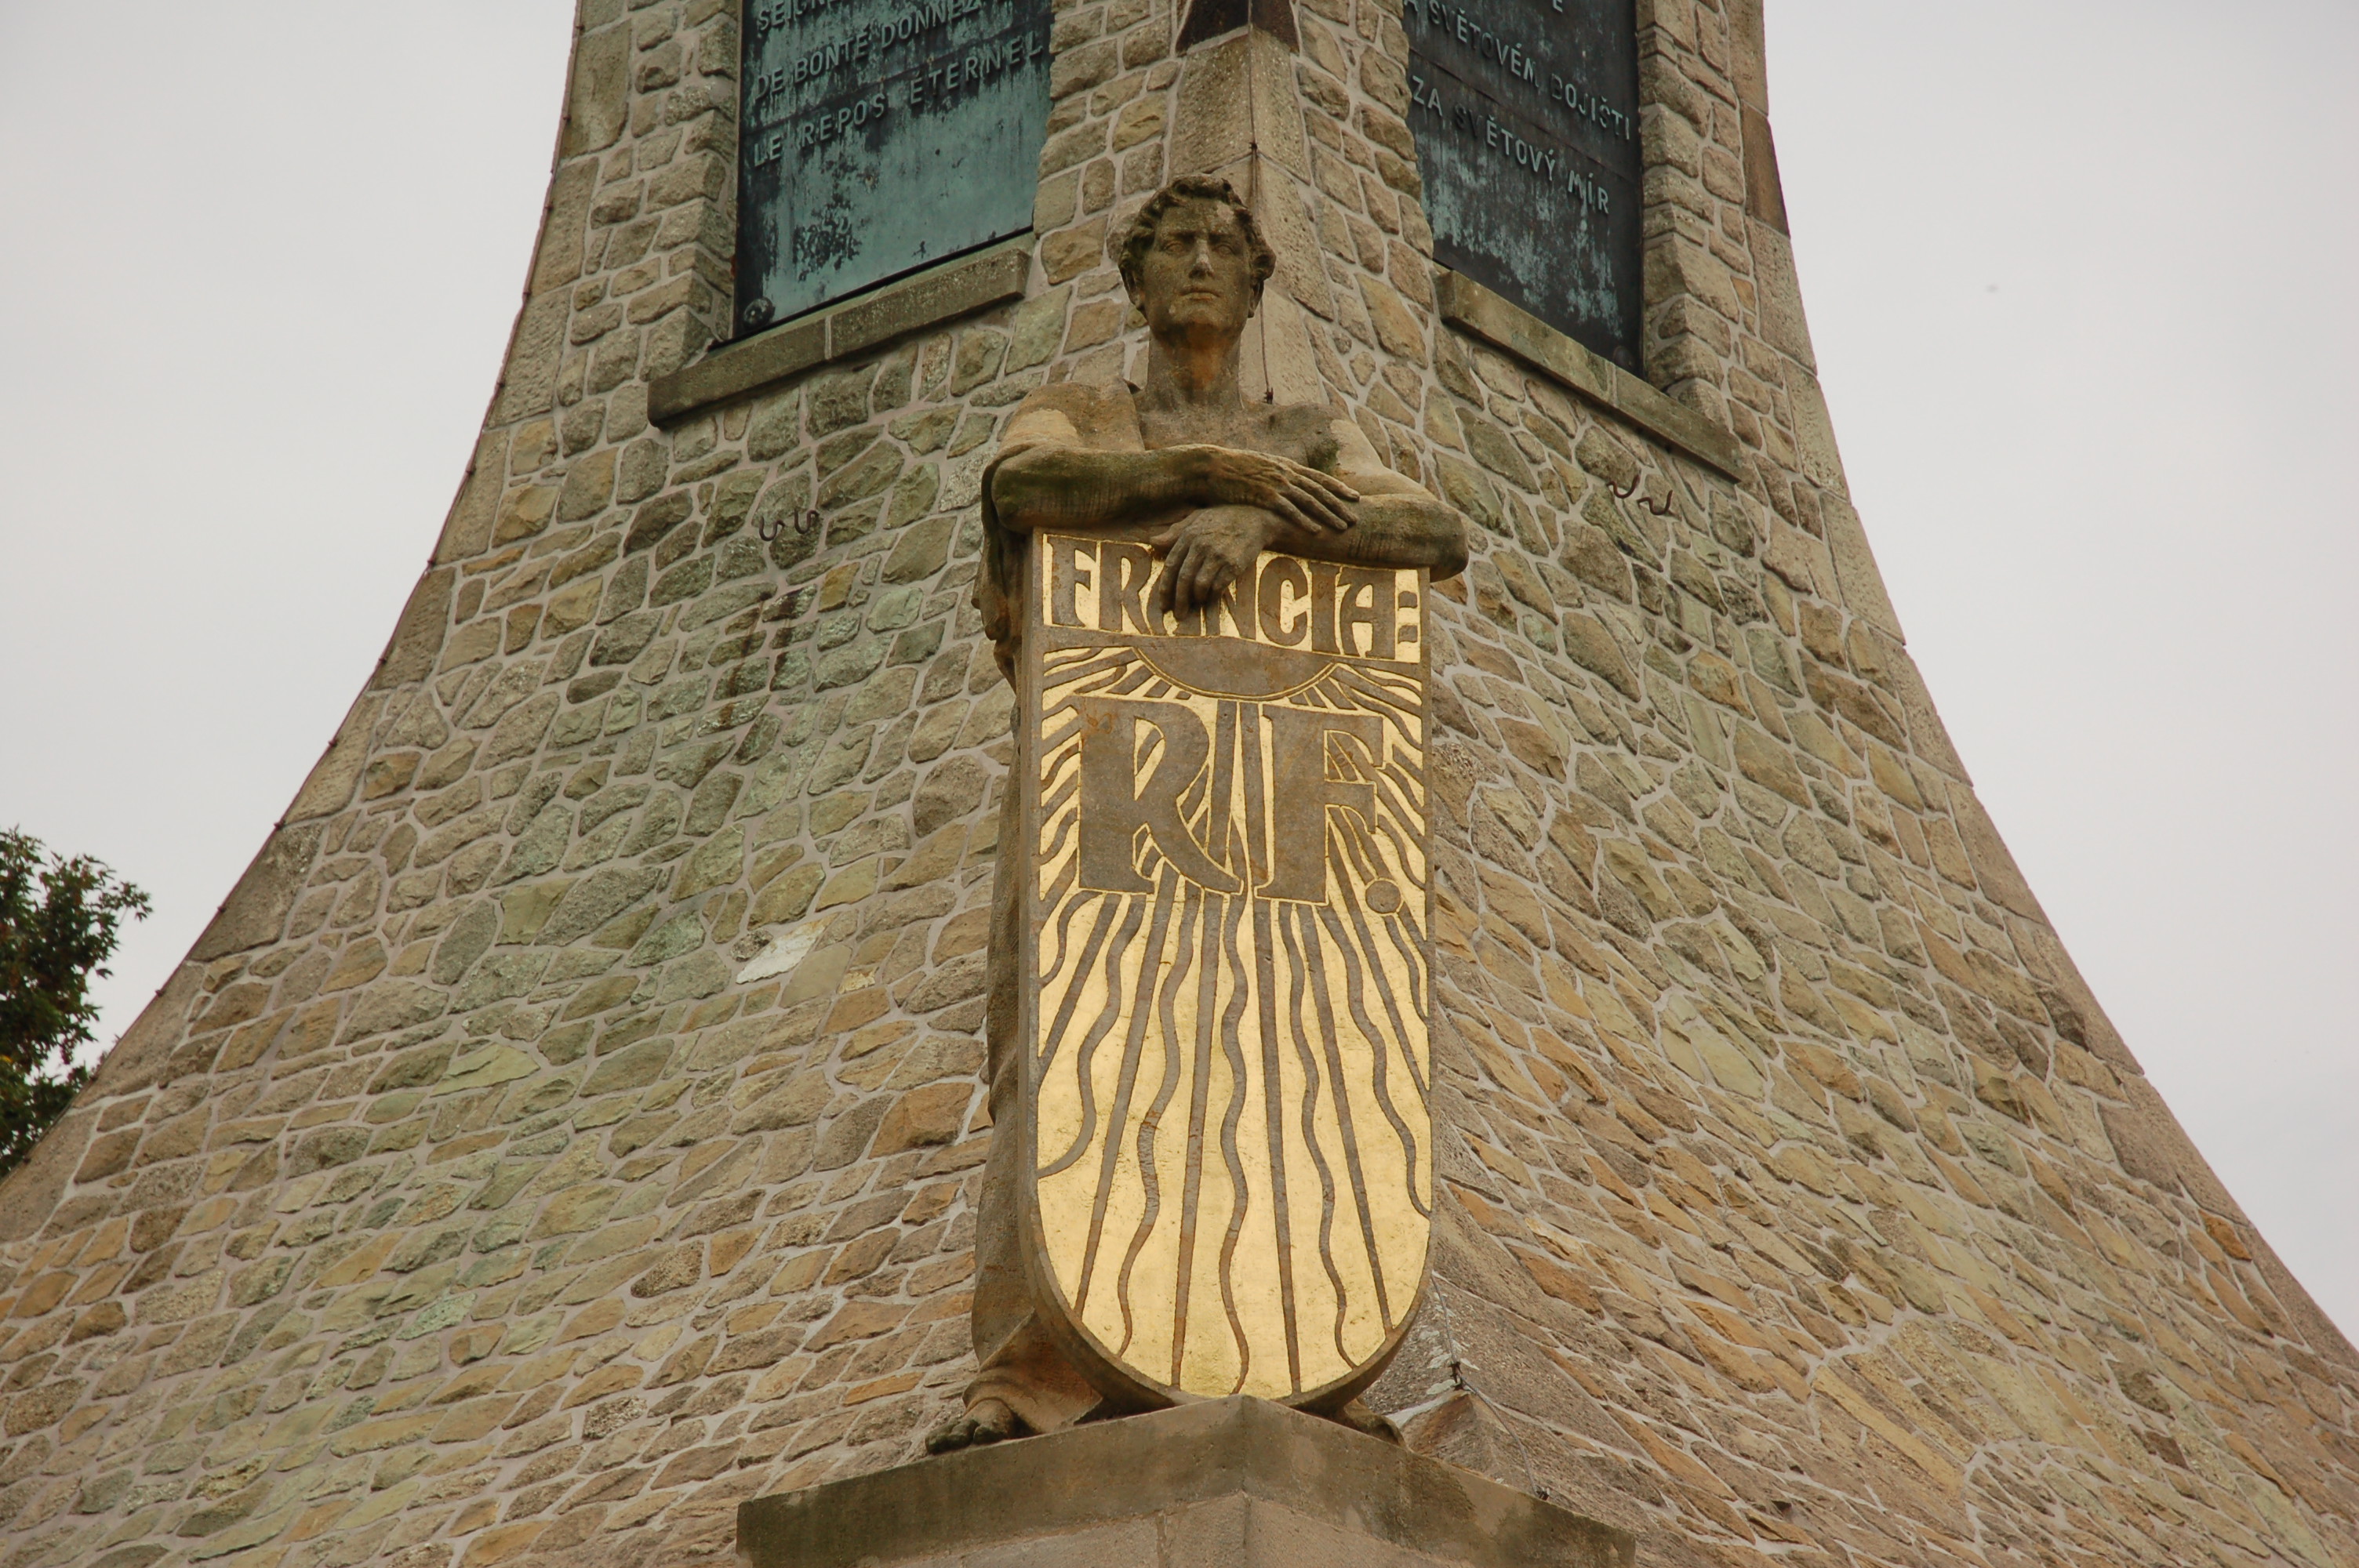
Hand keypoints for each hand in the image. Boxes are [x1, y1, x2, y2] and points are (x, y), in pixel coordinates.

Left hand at [1150, 507, 1275, 616]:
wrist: (1256, 517)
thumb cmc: (1223, 518)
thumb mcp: (1196, 518)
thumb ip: (1175, 531)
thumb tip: (1153, 542)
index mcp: (1189, 535)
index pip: (1171, 565)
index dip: (1165, 587)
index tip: (1163, 604)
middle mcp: (1201, 545)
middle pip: (1184, 579)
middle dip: (1179, 601)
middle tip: (1178, 615)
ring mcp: (1218, 555)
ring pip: (1200, 585)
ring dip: (1197, 598)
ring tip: (1197, 603)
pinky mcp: (1234, 564)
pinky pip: (1219, 586)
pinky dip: (1213, 595)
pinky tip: (1212, 598)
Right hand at [1183, 445, 1359, 534]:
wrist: (1208, 466)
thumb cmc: (1228, 470)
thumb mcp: (1256, 469)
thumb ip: (1271, 477)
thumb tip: (1279, 488)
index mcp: (1284, 465)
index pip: (1318, 477)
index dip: (1338, 488)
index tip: (1354, 496)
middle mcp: (1284, 472)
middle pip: (1319, 490)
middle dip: (1340, 504)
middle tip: (1357, 516)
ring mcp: (1275, 483)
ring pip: (1309, 501)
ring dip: (1329, 515)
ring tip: (1344, 526)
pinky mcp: (1263, 495)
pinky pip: (1289, 511)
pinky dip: (1304, 521)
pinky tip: (1316, 531)